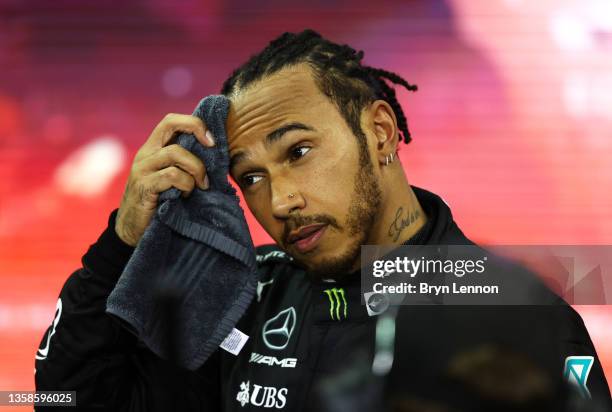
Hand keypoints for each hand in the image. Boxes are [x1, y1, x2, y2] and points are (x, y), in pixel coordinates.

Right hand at [115, 113, 214, 245]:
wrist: (132, 231)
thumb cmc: (159, 204)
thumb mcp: (171, 180)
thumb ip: (184, 165)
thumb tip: (217, 157)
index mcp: (153, 149)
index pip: (171, 121)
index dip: (193, 123)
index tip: (211, 140)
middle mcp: (145, 154)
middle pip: (170, 124)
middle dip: (196, 130)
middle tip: (212, 148)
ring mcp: (142, 169)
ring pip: (175, 153)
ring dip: (196, 168)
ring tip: (200, 185)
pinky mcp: (143, 187)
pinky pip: (172, 176)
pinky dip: (186, 184)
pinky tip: (186, 195)